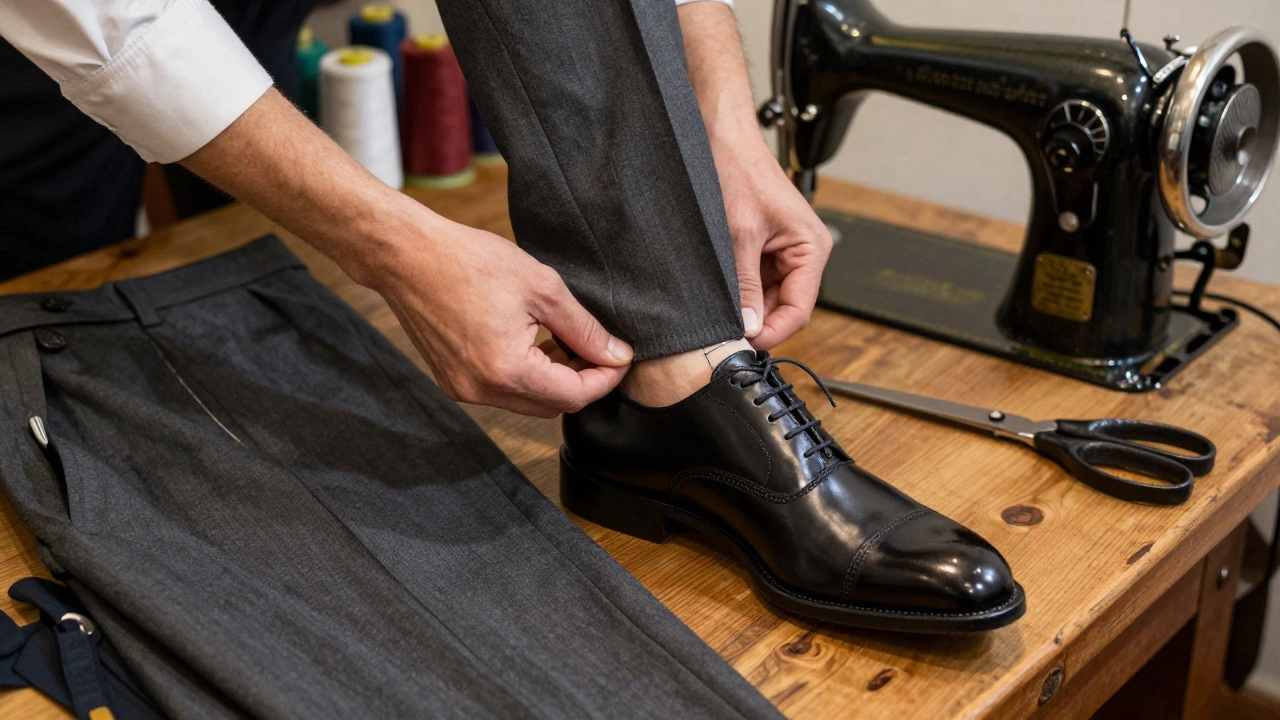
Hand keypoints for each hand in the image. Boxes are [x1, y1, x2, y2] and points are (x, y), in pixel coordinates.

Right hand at [368, 211, 632, 417]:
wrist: (407, 256)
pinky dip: (526, 375)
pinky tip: (533, 341)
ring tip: (564, 339)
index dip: (605, 379)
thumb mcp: (541, 287)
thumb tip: (617, 355)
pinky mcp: (452, 381)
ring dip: (554, 378)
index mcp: (506, 370)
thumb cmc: (471, 261)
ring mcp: (463, 390)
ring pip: (528, 401)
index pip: (574, 396)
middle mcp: (482, 391)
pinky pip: (503, 391)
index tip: (619, 356)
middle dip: (581, 380)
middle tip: (594, 345)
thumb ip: (584, 328)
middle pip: (552, 406)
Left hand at [715, 143, 832, 349]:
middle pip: (784, 308)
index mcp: (811, 248)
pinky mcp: (762, 249)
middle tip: (724, 335)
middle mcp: (803, 253)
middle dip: (757, 322)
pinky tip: (718, 295)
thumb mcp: (739, 235)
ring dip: (745, 308)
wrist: (720, 138)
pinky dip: (738, 293)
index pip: (799, 310)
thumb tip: (748, 326)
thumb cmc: (737, 171)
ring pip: (767, 298)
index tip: (744, 345)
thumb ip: (745, 285)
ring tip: (718, 312)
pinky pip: (754, 283)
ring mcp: (782, 253)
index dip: (773, 331)